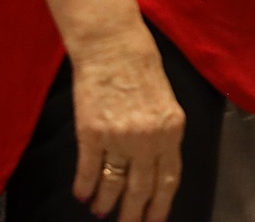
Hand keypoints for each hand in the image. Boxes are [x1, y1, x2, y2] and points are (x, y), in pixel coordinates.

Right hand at [67, 30, 183, 221]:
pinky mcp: (91, 133)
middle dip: (134, 214)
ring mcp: (119, 138)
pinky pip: (88, 170)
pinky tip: (82, 195)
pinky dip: (84, 186)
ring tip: (102, 212)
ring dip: (106, 202)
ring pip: (113, 183)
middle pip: (141, 188)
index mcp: (172, 131)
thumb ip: (164, 137)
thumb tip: (154, 171)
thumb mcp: (166, 105)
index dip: (161, 204)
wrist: (115, 49)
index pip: (169, 179)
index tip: (155, 221)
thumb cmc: (144, 74)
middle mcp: (147, 139)